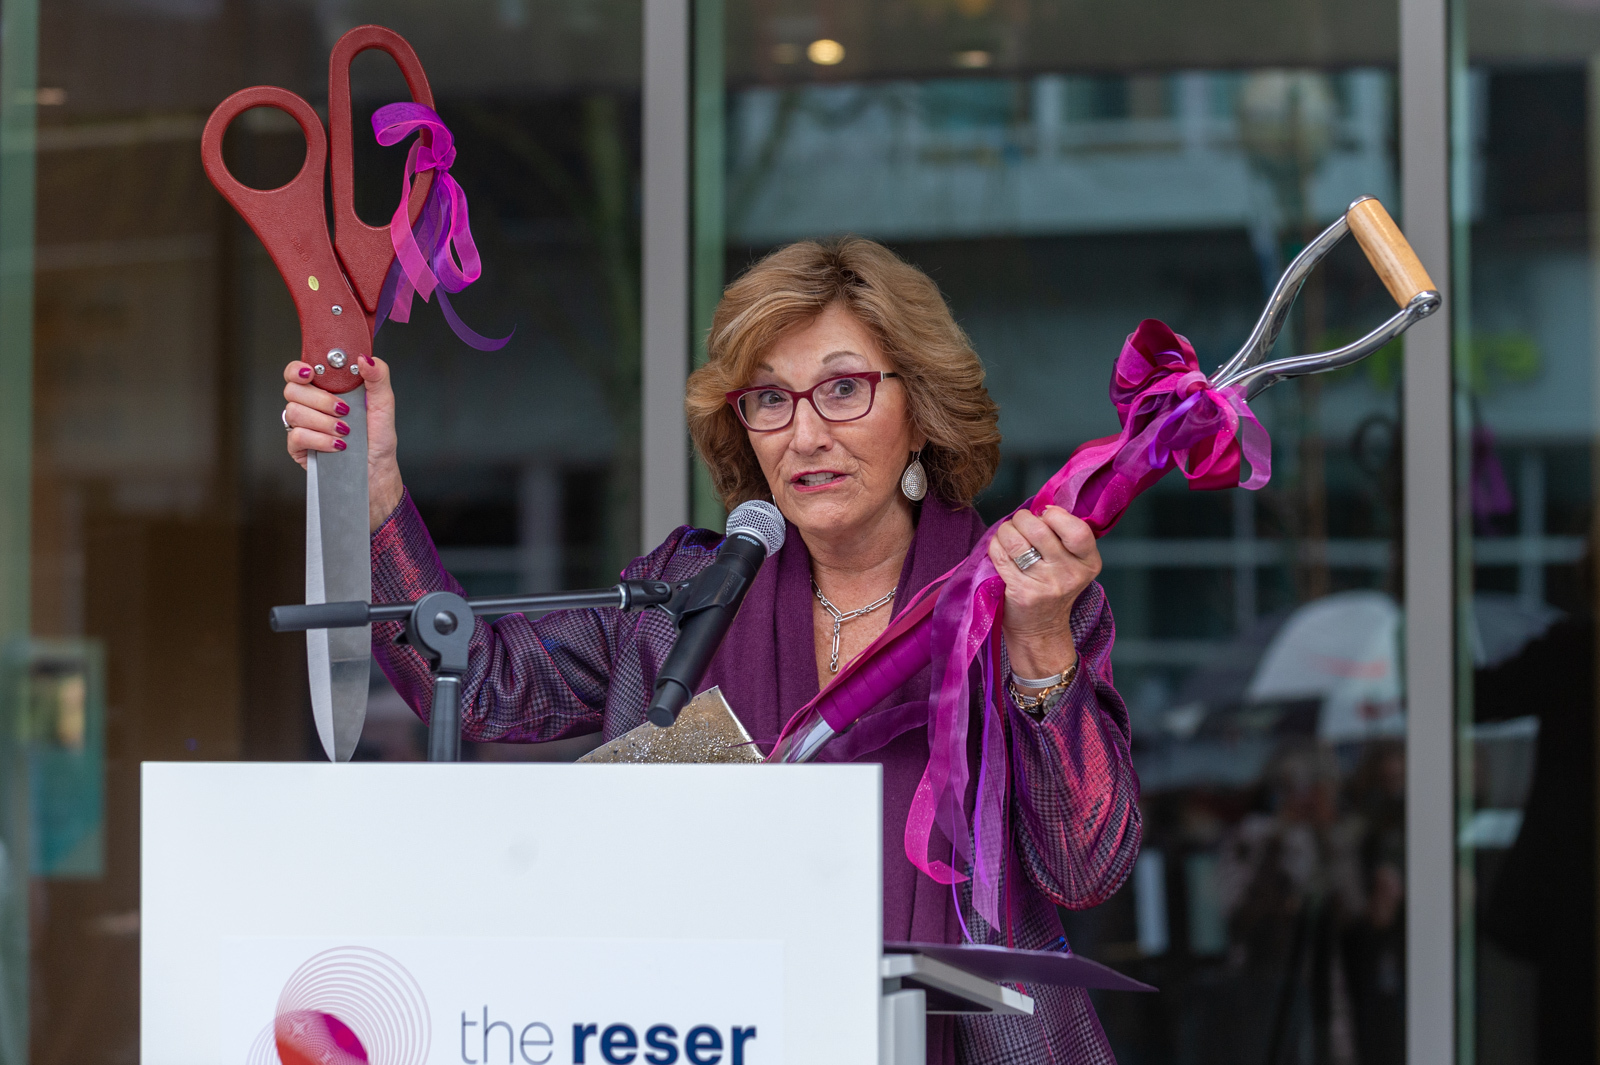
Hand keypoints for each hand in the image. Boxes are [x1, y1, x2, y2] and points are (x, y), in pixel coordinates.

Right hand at [281, 356, 403, 530]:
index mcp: (326, 390)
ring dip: (324, 422)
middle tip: (344, 411)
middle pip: (293, 389)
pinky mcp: (298, 447)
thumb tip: (364, 358)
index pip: (298, 371)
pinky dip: (319, 440)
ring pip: (294, 412)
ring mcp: (302, 426)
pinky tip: (336, 446)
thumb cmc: (377, 439)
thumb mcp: (384, 405)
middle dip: (321, 400)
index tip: (312, 372)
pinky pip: (296, 436)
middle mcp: (311, 405)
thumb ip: (377, 377)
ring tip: (345, 431)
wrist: (376, 471)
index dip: (298, 369)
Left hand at [987, 505, 1100, 685]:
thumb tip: (1041, 506)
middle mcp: (1069, 574)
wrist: (1040, 630)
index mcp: (1088, 563)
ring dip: (1005, 531)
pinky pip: (1000, 555)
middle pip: (1038, 529)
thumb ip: (1063, 535)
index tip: (1045, 515)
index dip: (1055, 515)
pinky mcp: (1020, 592)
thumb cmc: (1053, 587)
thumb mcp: (1072, 564)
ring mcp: (1045, 585)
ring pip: (1015, 540)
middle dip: (1022, 519)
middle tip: (1020, 523)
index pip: (1076, 530)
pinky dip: (995, 546)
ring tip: (1007, 536)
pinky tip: (999, 550)